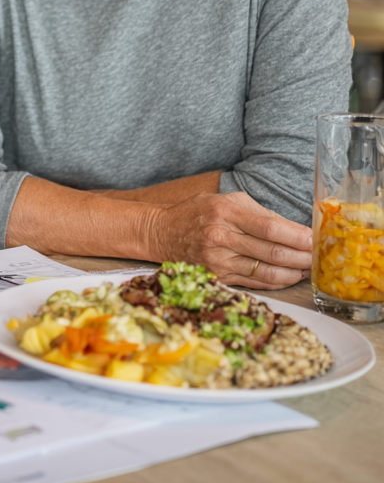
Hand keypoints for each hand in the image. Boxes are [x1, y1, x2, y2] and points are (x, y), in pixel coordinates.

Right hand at [150, 191, 311, 288]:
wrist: (163, 233)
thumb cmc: (197, 213)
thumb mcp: (225, 200)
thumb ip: (259, 213)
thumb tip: (294, 229)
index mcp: (225, 212)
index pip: (270, 227)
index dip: (297, 236)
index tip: (315, 239)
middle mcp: (221, 237)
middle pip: (272, 252)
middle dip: (302, 256)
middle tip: (319, 257)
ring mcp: (219, 260)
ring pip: (267, 271)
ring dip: (294, 272)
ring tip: (309, 268)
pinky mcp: (219, 277)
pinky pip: (256, 282)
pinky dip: (278, 281)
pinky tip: (290, 276)